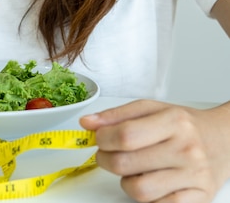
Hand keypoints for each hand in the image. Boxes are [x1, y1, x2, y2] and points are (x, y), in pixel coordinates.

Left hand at [80, 100, 229, 202]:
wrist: (223, 139)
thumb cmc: (184, 125)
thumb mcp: (151, 109)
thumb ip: (116, 115)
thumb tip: (87, 123)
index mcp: (174, 122)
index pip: (125, 135)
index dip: (102, 139)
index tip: (99, 138)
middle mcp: (186, 149)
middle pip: (125, 163)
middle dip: (105, 159)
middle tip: (108, 154)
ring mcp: (194, 176)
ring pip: (138, 190)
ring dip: (125, 180)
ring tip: (132, 168)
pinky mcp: (199, 198)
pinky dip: (147, 196)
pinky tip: (150, 180)